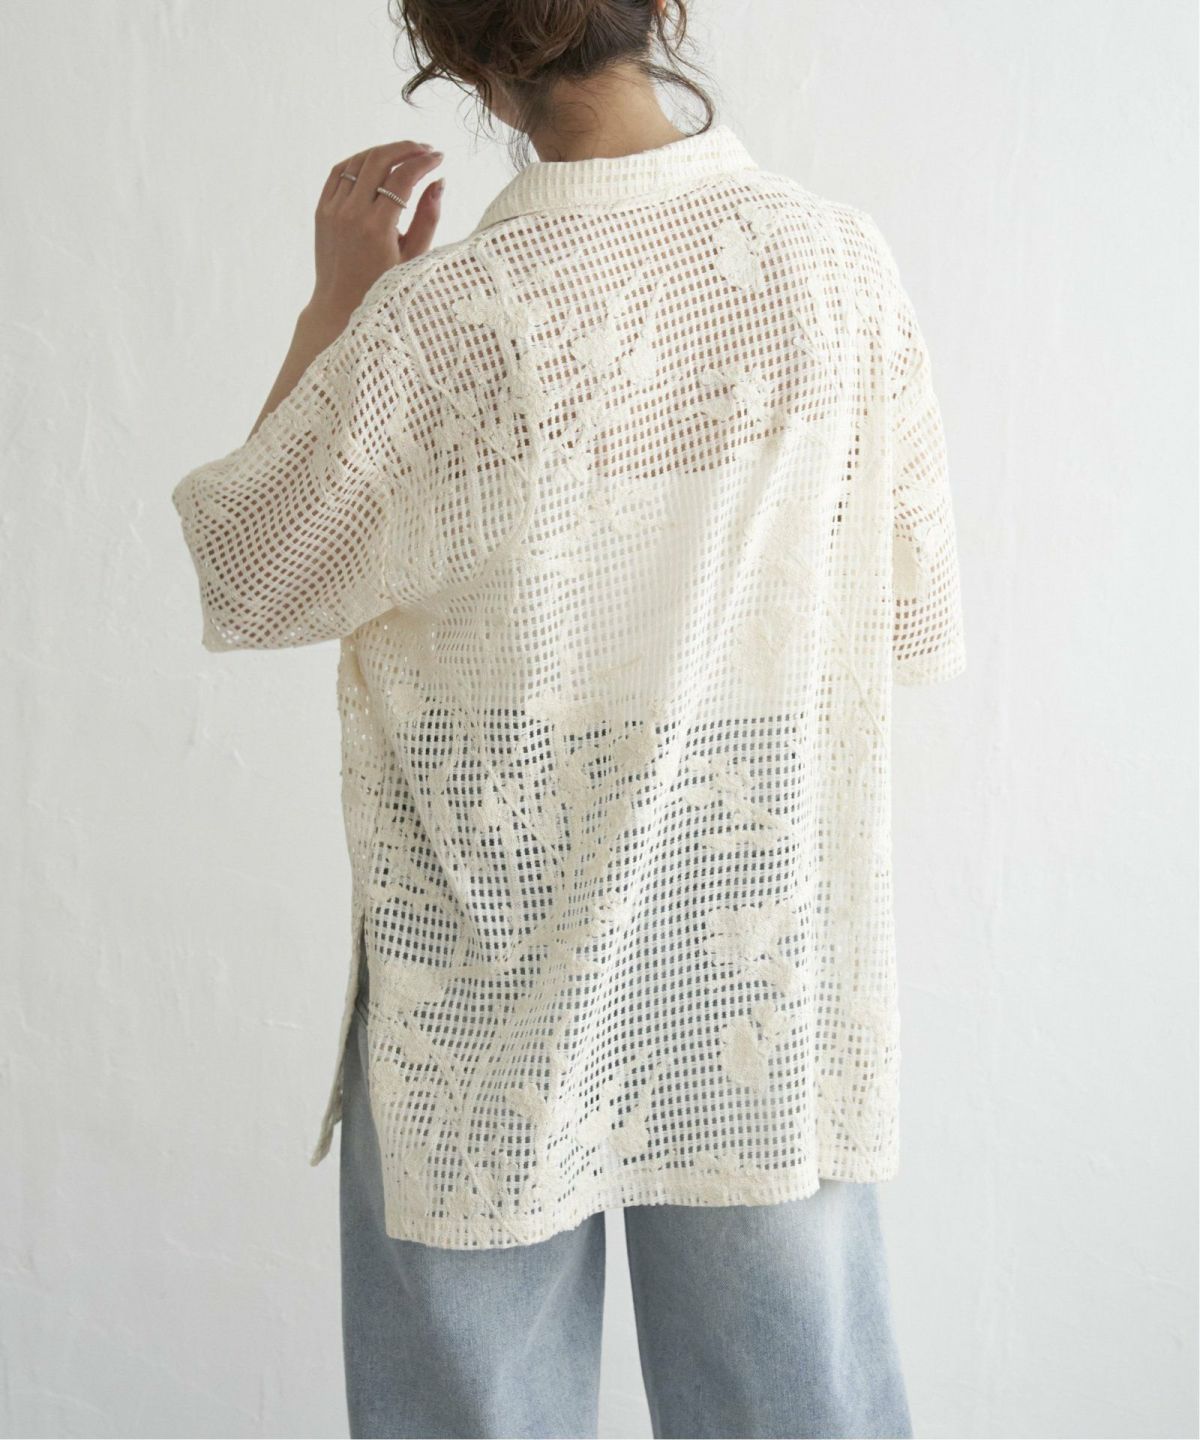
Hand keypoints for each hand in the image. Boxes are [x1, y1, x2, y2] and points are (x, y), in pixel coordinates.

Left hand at [308, 140, 444, 320]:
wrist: (340, 307)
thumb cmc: (383, 288)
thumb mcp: (413, 258)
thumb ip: (428, 218)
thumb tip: (439, 181)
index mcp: (377, 228)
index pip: (403, 178)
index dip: (424, 162)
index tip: (440, 157)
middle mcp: (352, 214)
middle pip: (379, 160)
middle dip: (406, 149)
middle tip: (425, 149)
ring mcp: (333, 210)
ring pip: (358, 161)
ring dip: (383, 151)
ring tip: (404, 154)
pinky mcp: (322, 210)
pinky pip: (339, 172)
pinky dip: (359, 161)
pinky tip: (377, 163)